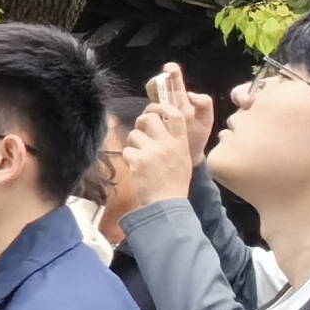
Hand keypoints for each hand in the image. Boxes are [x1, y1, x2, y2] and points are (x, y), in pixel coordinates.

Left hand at [119, 82, 211, 210]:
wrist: (166, 203)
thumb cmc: (174, 181)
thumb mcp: (182, 158)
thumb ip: (173, 141)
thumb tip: (160, 123)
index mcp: (181, 143)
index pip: (175, 114)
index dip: (162, 107)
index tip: (155, 108)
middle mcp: (167, 144)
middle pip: (148, 118)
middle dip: (141, 121)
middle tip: (141, 130)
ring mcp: (152, 151)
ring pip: (134, 134)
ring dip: (133, 143)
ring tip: (141, 156)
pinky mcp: (138, 160)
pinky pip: (127, 150)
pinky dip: (129, 158)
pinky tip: (136, 167)